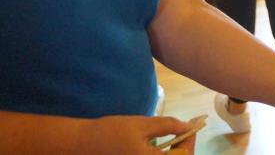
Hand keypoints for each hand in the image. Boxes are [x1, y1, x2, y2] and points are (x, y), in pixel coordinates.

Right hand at [75, 115, 195, 154]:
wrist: (79, 145)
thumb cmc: (110, 133)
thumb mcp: (142, 125)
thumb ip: (168, 125)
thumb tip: (188, 126)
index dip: (190, 141)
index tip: (192, 126)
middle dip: (183, 149)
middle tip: (185, 132)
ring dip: (174, 154)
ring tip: (175, 137)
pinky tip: (162, 145)